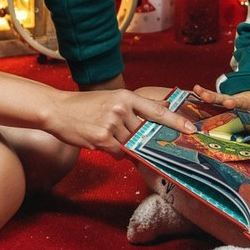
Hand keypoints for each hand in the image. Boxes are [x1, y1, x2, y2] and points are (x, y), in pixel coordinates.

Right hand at [50, 88, 194, 157]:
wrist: (58, 109)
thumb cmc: (85, 105)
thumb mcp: (111, 99)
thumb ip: (133, 108)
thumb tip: (158, 114)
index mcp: (126, 96)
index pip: (156, 110)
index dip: (175, 121)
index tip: (191, 129)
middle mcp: (121, 108)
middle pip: (143, 133)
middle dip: (140, 140)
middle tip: (128, 136)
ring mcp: (112, 123)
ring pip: (131, 146)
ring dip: (122, 145)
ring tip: (105, 133)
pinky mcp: (102, 138)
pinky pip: (119, 153)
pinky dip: (112, 151)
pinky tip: (99, 140)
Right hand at [191, 84, 249, 117]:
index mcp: (247, 103)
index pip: (239, 102)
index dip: (233, 102)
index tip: (228, 102)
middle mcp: (234, 102)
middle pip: (223, 98)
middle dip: (213, 97)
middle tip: (204, 94)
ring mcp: (226, 104)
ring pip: (215, 100)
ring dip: (206, 95)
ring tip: (197, 90)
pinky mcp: (222, 108)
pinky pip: (212, 106)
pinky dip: (203, 102)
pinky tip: (194, 96)